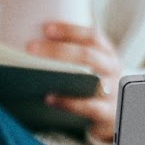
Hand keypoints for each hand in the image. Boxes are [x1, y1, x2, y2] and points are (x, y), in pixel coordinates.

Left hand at [30, 22, 122, 142]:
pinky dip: (69, 103)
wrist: (116, 116)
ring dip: (64, 76)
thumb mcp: (90, 67)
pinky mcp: (108, 113)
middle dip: (58, 51)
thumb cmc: (93, 86)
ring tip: (36, 74)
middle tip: (31, 49)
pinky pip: (90, 107)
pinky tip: (49, 99)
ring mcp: (112, 91)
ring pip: (91, 80)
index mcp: (106, 53)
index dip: (70, 31)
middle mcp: (112, 69)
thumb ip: (69, 57)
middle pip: (88, 55)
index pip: (92, 36)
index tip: (46, 29)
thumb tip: (28, 49)